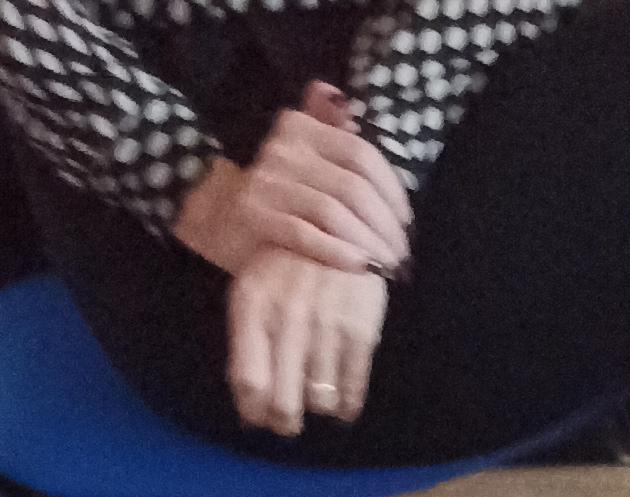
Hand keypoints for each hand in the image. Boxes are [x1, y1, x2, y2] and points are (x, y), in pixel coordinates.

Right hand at [177, 91, 409, 277]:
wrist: (222, 223)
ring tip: (386, 268)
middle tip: (400, 256)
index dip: (393, 193)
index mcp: (301, 128)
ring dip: (369, 245)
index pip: (362, 155)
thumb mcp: (305, 158)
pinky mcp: (255, 215)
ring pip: (334, 213)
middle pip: (353, 187)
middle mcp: (283, 148)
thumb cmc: (280, 197)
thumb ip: (325, 125)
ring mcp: (266, 181)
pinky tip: (361, 269)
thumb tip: (336, 94)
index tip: (406, 225)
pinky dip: (340, 254)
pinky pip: (307, 236)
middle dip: (385, 227)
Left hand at [223, 250, 387, 435]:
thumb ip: (247, 343)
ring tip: (318, 401)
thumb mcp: (254, 290)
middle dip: (285, 422)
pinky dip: (348, 404)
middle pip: (284, 402)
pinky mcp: (360, 329)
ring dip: (317, 408)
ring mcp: (325, 324)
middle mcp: (286, 318)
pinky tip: (344, 402)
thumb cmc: (288, 265)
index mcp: (253, 307)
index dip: (254, 412)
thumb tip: (250, 408)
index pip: (249, 382)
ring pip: (319, 400)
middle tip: (288, 423)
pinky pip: (352, 387)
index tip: (260, 418)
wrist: (340, 225)